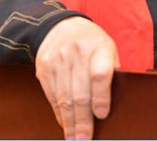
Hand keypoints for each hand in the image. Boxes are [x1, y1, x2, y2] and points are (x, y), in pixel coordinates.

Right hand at [35, 17, 119, 139]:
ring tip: (75, 138)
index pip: (99, 75)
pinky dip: (59, 114)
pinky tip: (65, 125)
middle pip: (79, 93)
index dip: (101, 97)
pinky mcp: (44, 69)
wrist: (61, 27)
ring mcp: (58, 61)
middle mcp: (77, 53)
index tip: (102, 116)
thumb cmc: (93, 43)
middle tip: (86, 139)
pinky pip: (52, 97)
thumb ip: (111, 71)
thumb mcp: (108, 49)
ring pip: (64, 98)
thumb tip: (113, 104)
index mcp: (99, 46)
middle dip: (83, 120)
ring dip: (69, 123)